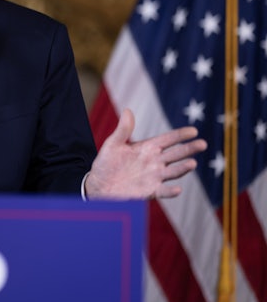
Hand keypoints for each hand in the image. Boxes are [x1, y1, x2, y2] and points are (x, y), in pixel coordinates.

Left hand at [85, 109, 206, 199]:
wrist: (99, 184)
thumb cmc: (107, 163)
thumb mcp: (113, 144)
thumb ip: (123, 129)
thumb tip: (127, 110)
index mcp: (148, 148)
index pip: (168, 139)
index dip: (180, 135)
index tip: (194, 131)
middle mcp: (155, 162)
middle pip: (176, 154)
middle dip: (189, 149)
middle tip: (202, 144)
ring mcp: (154, 177)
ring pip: (173, 172)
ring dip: (183, 168)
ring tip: (192, 163)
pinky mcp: (150, 191)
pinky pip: (163, 191)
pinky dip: (170, 191)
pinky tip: (177, 189)